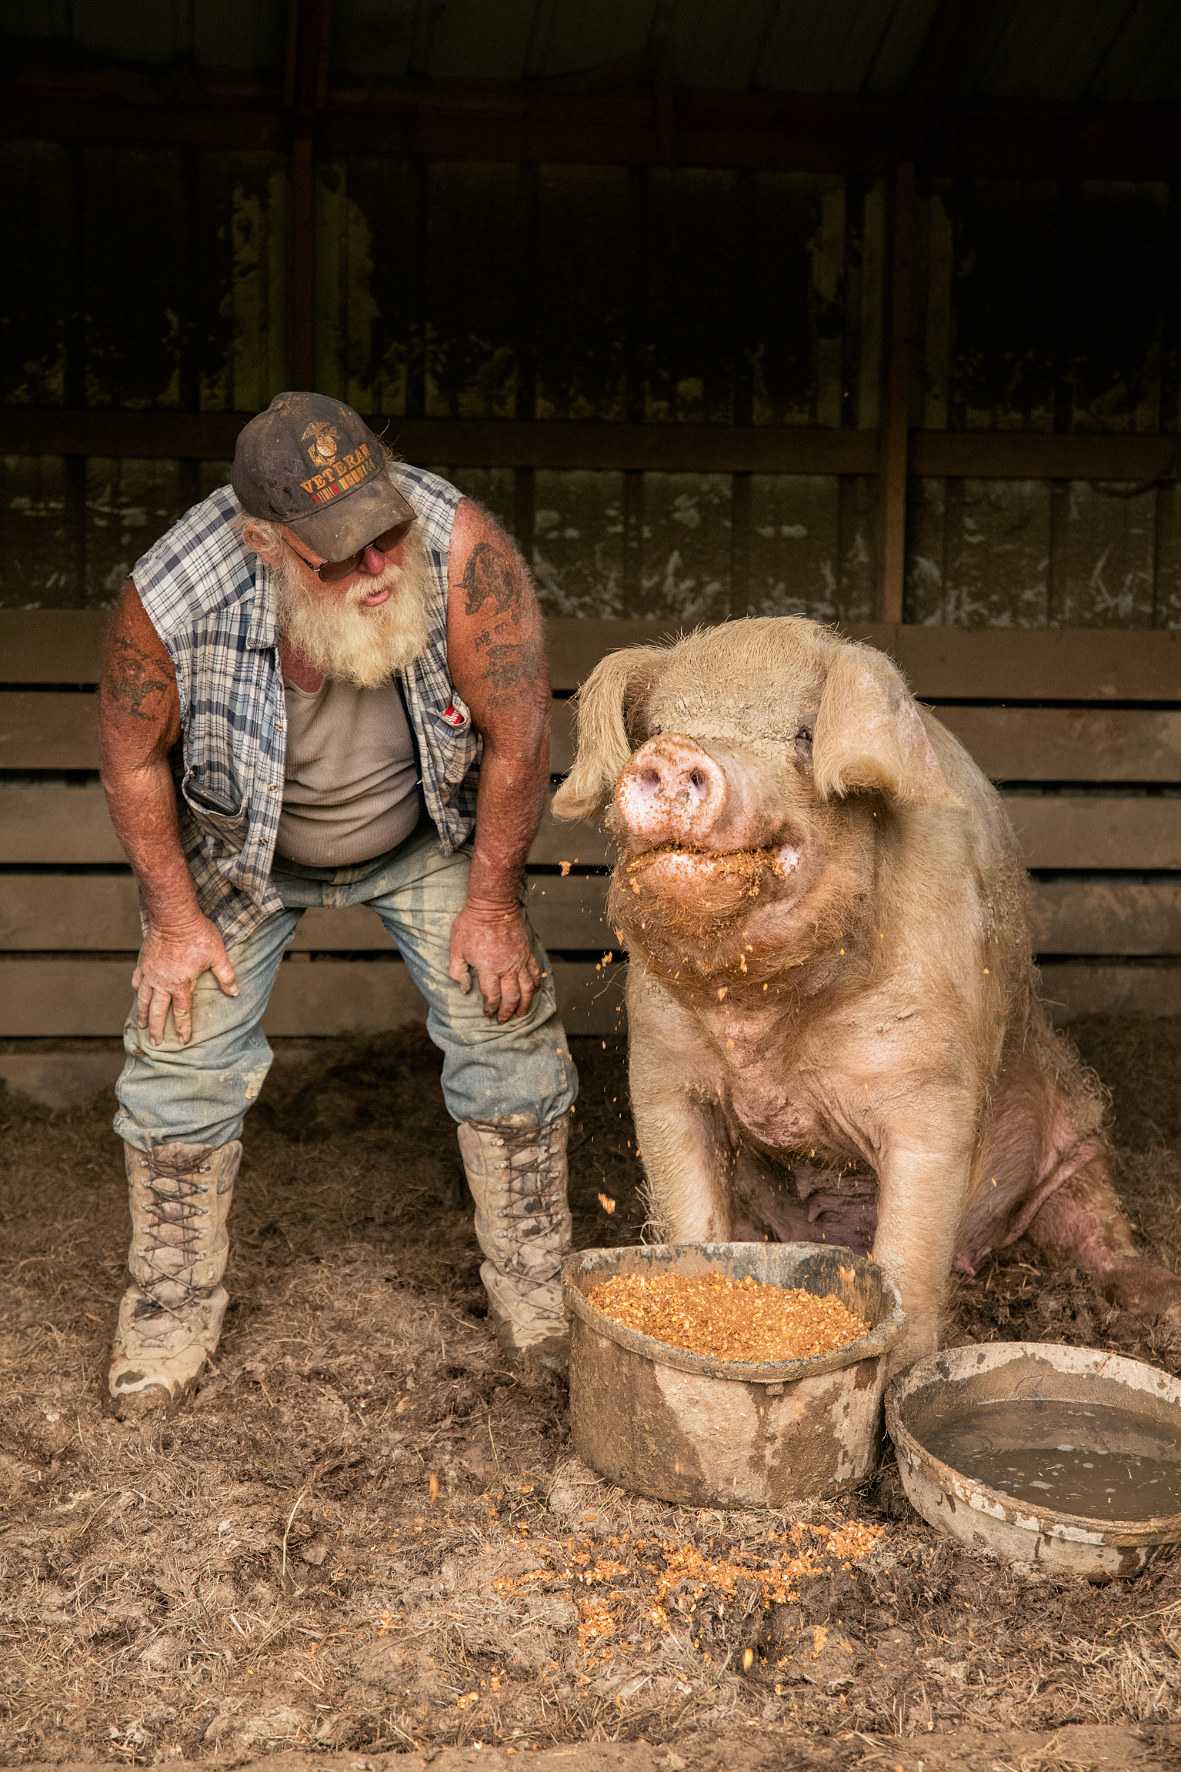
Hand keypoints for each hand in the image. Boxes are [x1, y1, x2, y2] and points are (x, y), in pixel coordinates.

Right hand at [133, 915, 238, 1045]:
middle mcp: (162, 983)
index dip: (183, 1028)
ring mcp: (150, 973)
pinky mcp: (144, 962)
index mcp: (181, 984)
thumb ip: (226, 976)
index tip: (182, 1041)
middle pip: (157, 1011)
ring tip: (141, 1025)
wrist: (174, 918)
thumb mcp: (218, 955)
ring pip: (143, 998)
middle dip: (157, 1029)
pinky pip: (137, 979)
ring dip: (142, 1014)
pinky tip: (136, 994)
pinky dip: (136, 989)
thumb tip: (234, 992)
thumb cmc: (198, 935)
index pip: (182, 1012)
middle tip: (155, 1042)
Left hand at [449, 902, 541, 1021]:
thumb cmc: (471, 924)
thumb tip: (465, 988)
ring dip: (525, 1004)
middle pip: (511, 997)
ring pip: (527, 989)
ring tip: (522, 1013)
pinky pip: (535, 973)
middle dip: (507, 1012)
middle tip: (504, 1019)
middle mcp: (507, 968)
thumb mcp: (456, 948)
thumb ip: (458, 972)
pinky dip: (536, 984)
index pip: (491, 996)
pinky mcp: (527, 952)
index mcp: (488, 969)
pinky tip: (533, 990)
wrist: (493, 905)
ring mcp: (520, 961)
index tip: (487, 1014)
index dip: (490, 1009)